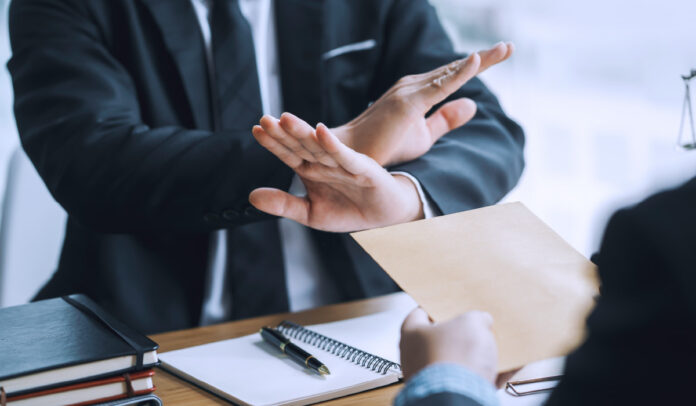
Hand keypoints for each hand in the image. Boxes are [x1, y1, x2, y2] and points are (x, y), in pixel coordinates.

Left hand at [250, 122, 422, 231]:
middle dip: (284, 133)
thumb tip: (251, 196)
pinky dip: (333, 145)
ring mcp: (344, 163)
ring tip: (286, 119)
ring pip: (320, 146)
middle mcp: (326, 162)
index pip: (289, 153)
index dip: (273, 143)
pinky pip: (346, 156)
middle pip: (301, 145)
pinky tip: (321, 132)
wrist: (385, 217)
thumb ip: (284, 204)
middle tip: (265, 119)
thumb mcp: (311, 213)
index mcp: (312, 169)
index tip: (256, 130)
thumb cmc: (349, 210)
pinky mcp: (363, 168)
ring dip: (304, 132)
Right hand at [271, 42, 513, 166]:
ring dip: (479, 60)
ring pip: (451, 73)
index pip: (453, 76)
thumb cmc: (383, 147)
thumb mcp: (423, 135)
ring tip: (505, 49)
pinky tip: (477, 62)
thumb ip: (446, 119)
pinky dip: (459, 73)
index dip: (478, 65)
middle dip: (485, 57)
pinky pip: (439, 86)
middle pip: (455, 69)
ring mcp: (409, 92)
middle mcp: (413, 86)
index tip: (502, 53)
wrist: (352, 158)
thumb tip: (474, 103)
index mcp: (417, 92)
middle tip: (511, 47)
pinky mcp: (407, 104)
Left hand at [400, 308, 516, 386]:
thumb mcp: (472, 322)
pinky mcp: (446, 393)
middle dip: (463, 333)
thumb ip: (476, 317)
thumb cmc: (455, 358)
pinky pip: (467, 381)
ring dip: (476, 356)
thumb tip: (482, 321)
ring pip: (456, 362)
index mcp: (411, 333)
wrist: (459, 398)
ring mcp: (430, 377)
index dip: (440, 306)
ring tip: (494, 347)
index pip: (421, 312)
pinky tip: (503, 369)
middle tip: (478, 326)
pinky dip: (484, 376)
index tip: (453, 304)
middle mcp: (414, 357)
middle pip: (442, 339)